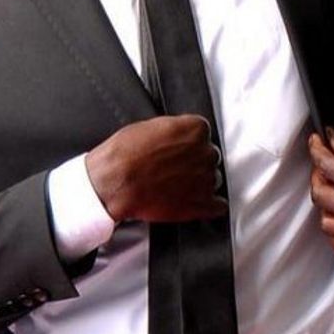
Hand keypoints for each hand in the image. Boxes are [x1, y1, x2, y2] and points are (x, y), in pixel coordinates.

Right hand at [85, 114, 226, 223]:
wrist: (115, 183)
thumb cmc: (125, 155)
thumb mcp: (149, 127)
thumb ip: (173, 130)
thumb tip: (175, 137)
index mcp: (195, 128)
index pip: (202, 133)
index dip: (188, 143)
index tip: (180, 149)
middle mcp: (205, 151)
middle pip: (209, 156)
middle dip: (195, 163)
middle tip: (175, 169)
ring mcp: (206, 178)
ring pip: (213, 179)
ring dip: (200, 183)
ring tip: (179, 187)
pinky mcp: (202, 204)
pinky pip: (218, 205)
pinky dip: (209, 206)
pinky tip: (195, 203)